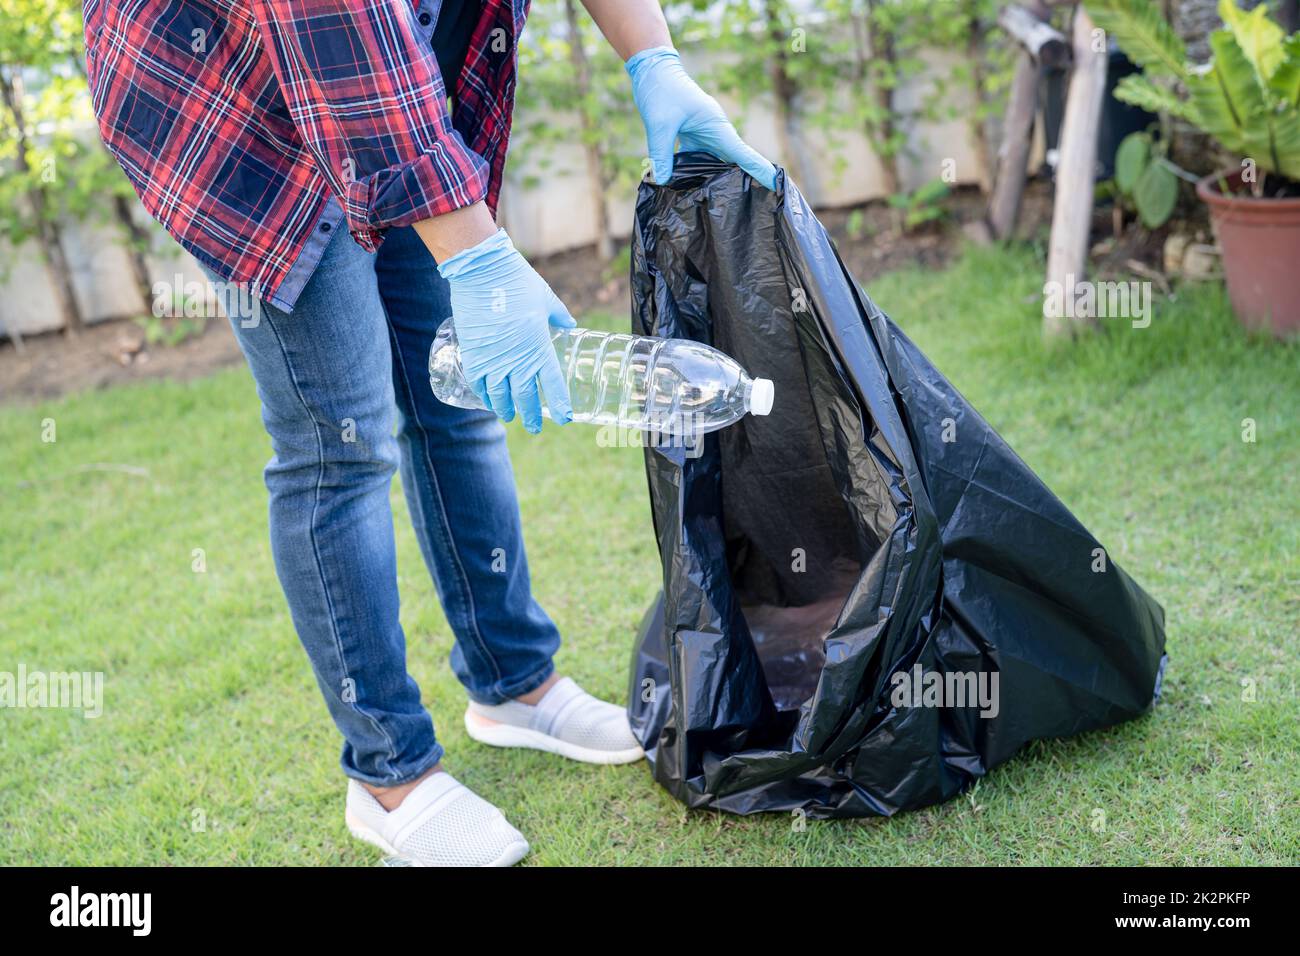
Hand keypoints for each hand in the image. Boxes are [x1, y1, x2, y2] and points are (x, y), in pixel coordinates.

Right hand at [436, 229, 574, 432]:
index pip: (553, 385)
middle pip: (525, 397)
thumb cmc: (517, 281)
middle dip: (531, 415)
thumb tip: (569, 325)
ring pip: (500, 396)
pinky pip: (479, 383)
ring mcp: (493, 359)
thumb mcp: (546, 299)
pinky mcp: (472, 353)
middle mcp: (517, 359)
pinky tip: (489, 401)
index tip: (564, 418)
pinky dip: (484, 395)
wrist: (481, 270)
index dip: (560, 405)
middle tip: (535, 426)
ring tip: (510, 416)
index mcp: (539, 346)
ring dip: (506, 410)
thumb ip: (559, 315)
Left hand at [626, 46, 776, 190]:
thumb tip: (662, 182)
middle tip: (759, 201)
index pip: (743, 153)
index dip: (760, 170)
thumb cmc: (660, 90)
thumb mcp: (659, 124)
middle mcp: (715, 131)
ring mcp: (705, 133)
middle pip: (734, 161)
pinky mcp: (693, 135)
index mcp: (716, 126)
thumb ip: (661, 154)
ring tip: (726, 203)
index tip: (776, 184)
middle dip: (746, 180)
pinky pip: (700, 158)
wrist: (653, 67)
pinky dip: (699, 172)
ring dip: (721, 179)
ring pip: (717, 161)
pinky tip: (693, 188)